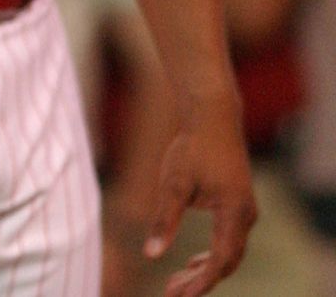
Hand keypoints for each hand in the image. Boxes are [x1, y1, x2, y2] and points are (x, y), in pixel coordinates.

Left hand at [145, 97, 255, 296]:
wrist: (213, 119)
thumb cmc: (192, 148)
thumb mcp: (173, 184)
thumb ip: (164, 220)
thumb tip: (151, 255)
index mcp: (233, 212)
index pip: (221, 260)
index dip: (202, 282)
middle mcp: (246, 216)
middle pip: (227, 261)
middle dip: (200, 281)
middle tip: (171, 294)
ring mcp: (245, 212)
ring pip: (230, 253)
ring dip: (205, 271)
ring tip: (176, 284)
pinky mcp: (238, 206)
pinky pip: (229, 241)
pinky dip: (211, 256)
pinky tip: (191, 263)